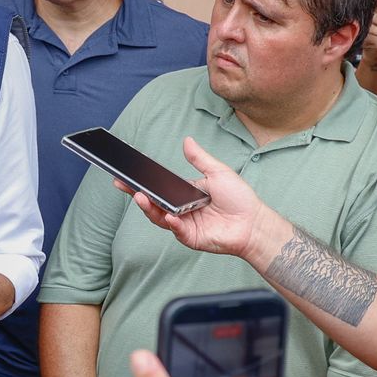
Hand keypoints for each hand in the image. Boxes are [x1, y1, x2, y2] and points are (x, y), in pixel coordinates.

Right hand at [120, 137, 275, 261]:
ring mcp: (183, 224)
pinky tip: (169, 215)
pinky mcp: (190, 237)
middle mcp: (180, 209)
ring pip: (159, 217)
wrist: (254, 222)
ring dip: (148, 208)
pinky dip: (172, 223)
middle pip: (153, 203)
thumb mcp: (217, 172)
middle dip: (136, 194)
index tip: (125, 174)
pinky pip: (176, 230)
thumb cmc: (239, 198)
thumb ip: (199, 158)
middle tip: (122, 184)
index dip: (141, 182)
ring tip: (141, 197)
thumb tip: (187, 140)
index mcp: (184, 193)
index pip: (158, 187)